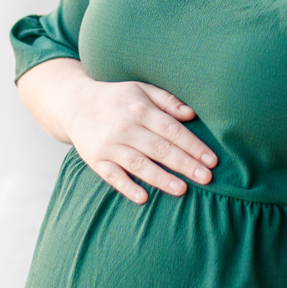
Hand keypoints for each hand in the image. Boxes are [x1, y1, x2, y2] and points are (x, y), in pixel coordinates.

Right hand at [67, 77, 217, 203]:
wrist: (74, 104)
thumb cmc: (117, 98)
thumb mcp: (141, 89)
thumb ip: (167, 100)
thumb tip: (192, 114)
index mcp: (140, 108)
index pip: (172, 129)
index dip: (193, 145)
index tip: (212, 160)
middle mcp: (125, 127)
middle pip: (159, 148)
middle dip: (185, 164)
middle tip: (207, 178)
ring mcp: (109, 145)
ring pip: (139, 164)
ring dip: (161, 178)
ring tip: (183, 189)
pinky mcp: (95, 160)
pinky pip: (112, 176)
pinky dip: (127, 187)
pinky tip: (143, 198)